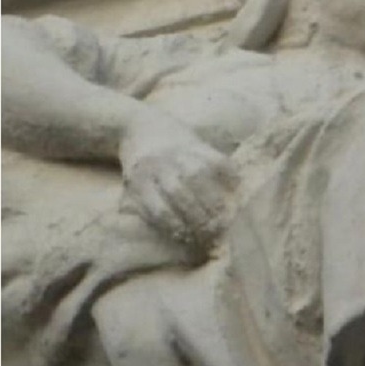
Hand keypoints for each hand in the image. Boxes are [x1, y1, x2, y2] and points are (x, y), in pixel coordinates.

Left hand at [118, 110, 236, 258]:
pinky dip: (228, 175)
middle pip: (181, 196)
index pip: (159, 210)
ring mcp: (179, 153)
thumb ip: (141, 209)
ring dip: (214, 201)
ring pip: (199, 178)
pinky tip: (234, 188)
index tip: (189, 240)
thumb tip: (164, 236)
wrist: (141, 125)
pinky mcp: (197, 143)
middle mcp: (159, 166)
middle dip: (199, 219)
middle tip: (213, 234)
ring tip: (225, 218)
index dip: (176, 228)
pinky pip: (217, 160)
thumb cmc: (139, 166)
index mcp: (139, 181)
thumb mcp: (130, 187)